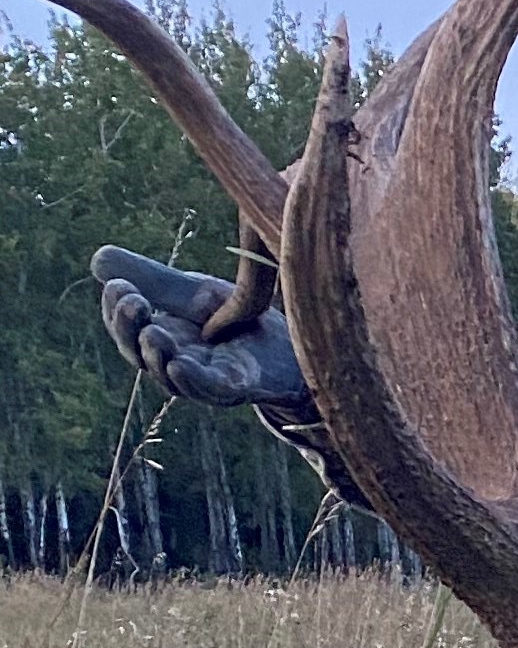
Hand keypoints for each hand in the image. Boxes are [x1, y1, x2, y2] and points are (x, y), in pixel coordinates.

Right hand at [92, 249, 309, 412]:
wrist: (290, 345)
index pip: (126, 328)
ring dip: (156, 354)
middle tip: (131, 301)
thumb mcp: (192, 294)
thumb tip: (97, 259)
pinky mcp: (235, 387)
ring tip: (153, 331)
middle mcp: (174, 361)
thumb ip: (153, 281)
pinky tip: (179, 365)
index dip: (116, 309)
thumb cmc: (235, 321)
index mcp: (160, 338)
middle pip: (139, 353)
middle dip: (130, 328)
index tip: (116, 283)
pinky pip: (209, 389)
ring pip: (168, 374)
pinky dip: (192, 380)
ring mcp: (203, 378)